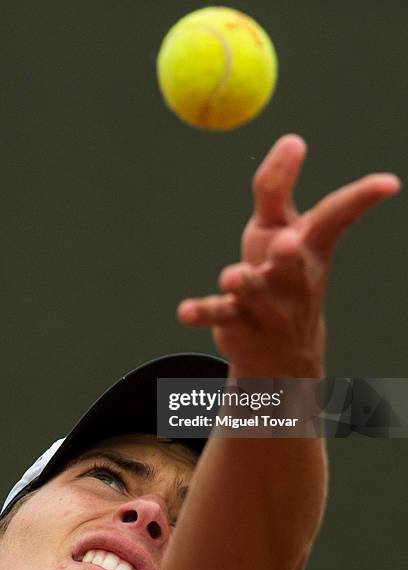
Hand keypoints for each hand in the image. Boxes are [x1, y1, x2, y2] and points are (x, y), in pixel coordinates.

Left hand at [178, 134, 400, 377]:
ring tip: (232, 277)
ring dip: (245, 284)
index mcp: (309, 248)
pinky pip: (221, 316)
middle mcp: (294, 279)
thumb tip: (294, 139)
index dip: (361, 199)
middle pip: (293, 264)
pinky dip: (203, 312)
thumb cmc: (282, 274)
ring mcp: (268, 305)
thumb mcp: (277, 228)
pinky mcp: (240, 324)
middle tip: (287, 243)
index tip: (390, 183)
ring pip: (255, 292)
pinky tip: (185, 312)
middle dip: (290, 255)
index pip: (335, 219)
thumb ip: (276, 187)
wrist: (282, 351)